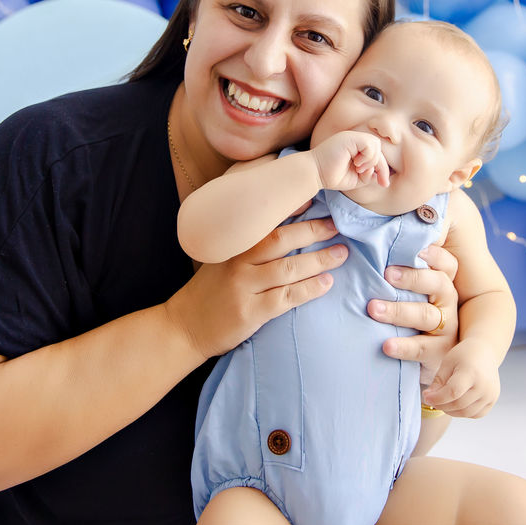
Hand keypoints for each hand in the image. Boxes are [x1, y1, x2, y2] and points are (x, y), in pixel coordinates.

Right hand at [166, 217, 347, 358]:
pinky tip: (327, 283)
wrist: (184, 327)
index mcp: (232, 246)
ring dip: (320, 260)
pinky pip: (287, 297)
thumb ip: (246, 247)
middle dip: (312, 230)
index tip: (314, 197)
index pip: (265, 221)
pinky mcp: (250, 311)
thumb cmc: (208, 292)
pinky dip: (310, 289)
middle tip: (336, 225)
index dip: (291, 208)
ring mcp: (243, 287)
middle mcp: (237, 262)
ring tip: (341, 253)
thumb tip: (284, 230)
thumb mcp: (220, 261)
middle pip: (281, 240)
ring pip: (289, 268)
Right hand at [311, 130, 389, 191]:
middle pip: (379, 150)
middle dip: (382, 167)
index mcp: (356, 148)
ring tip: (359, 169)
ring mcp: (352, 137)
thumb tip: (380, 173)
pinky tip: (356, 164)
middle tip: (380, 182)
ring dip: (372, 161)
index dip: (383, 169)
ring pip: (376, 145)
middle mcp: (355, 140)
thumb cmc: (332, 176)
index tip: (384, 184)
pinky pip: (369, 144)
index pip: (377, 155)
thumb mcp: (357, 178)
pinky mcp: (349, 137)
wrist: (315, 173)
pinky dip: (367, 156)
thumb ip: (369, 174)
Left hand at [367, 243, 458, 385]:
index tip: (415, 249)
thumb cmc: (404, 309)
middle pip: (438, 284)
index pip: (446, 264)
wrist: (415, 355)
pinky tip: (386, 344)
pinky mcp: (439, 353)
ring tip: (373, 309)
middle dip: (413, 278)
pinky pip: (423, 348)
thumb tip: (371, 235)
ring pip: (427, 315)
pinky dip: (404, 346)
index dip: (434, 255)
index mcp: (441, 281)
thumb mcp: (404, 288)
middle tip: (387, 274)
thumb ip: (395, 266)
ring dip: (399, 311)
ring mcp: (446, 328)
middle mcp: (448, 302)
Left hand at [421, 337, 500, 418]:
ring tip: (442, 402)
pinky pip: (475, 414)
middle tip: (431, 400)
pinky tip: (455, 404)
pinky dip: (463, 413)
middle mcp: (484, 385)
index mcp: (471, 372)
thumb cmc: (463, 355)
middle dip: (441, 405)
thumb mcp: (447, 363)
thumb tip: (428, 398)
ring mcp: (490, 394)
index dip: (437, 398)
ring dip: (450, 411)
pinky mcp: (492, 400)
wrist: (484, 352)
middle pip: (459, 404)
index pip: (453, 392)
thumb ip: (438, 381)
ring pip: (466, 412)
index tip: (426, 397)